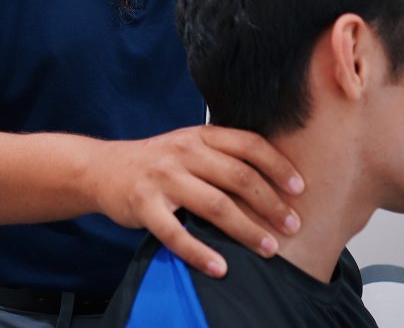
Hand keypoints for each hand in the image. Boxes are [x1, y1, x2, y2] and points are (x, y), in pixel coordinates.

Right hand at [92, 125, 303, 277]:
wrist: (104, 168)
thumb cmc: (158, 161)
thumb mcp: (189, 145)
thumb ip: (223, 154)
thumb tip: (274, 177)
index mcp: (200, 135)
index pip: (248, 144)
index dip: (277, 165)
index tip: (299, 188)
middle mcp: (183, 152)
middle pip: (237, 176)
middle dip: (270, 202)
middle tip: (292, 224)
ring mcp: (162, 178)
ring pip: (213, 205)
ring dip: (245, 230)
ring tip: (268, 248)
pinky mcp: (143, 205)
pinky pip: (175, 234)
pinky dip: (200, 253)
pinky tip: (220, 267)